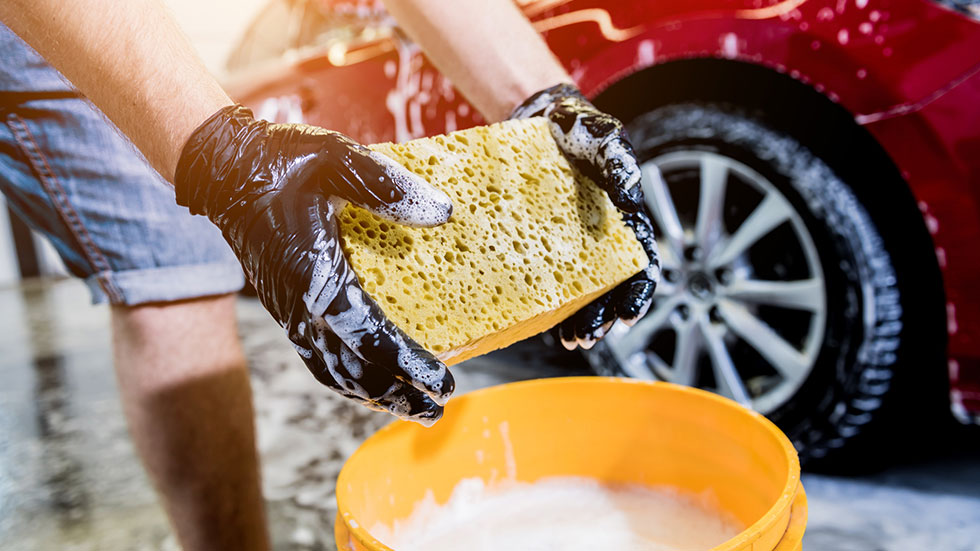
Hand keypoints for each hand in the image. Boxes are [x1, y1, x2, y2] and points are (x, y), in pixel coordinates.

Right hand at [174, 105, 454, 424]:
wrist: (223, 172)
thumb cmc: (282, 163)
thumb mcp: (337, 160)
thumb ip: (386, 186)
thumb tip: (442, 212)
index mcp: (317, 277)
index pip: (371, 338)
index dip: (409, 365)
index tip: (445, 383)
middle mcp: (301, 308)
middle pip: (354, 371)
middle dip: (398, 396)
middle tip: (437, 412)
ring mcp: (290, 314)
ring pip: (333, 374)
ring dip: (373, 397)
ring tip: (411, 410)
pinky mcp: (286, 312)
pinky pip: (318, 361)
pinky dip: (346, 382)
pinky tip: (368, 386)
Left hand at [511, 84, 660, 348]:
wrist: (542, 118)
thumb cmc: (582, 129)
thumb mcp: (604, 140)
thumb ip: (619, 164)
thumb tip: (630, 194)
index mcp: (626, 219)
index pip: (641, 264)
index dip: (638, 294)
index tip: (627, 316)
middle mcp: (605, 236)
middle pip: (612, 287)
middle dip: (602, 317)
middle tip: (586, 339)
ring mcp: (575, 241)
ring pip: (584, 289)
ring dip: (580, 319)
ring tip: (570, 341)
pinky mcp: (546, 240)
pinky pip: (549, 276)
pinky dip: (550, 301)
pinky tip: (544, 323)